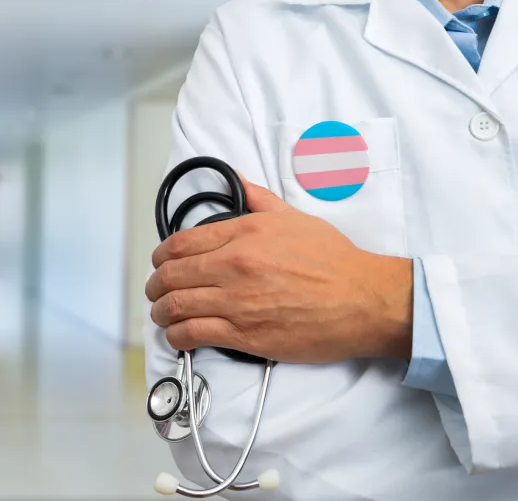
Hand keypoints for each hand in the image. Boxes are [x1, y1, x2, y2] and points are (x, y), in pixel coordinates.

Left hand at [146, 175, 412, 362]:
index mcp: (244, 233)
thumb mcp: (295, 218)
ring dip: (161, 312)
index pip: (180, 243)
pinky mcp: (244, 335)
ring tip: (163, 315)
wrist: (361, 300)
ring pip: (175, 307)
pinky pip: (192, 335)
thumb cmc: (335, 262)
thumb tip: (237, 182)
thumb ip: (259, 200)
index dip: (162, 255)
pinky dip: (177, 337)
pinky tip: (179, 336)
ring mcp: (237, 302)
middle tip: (157, 290)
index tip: (161, 262)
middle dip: (156, 285)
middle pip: (170, 275)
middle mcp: (234, 266)